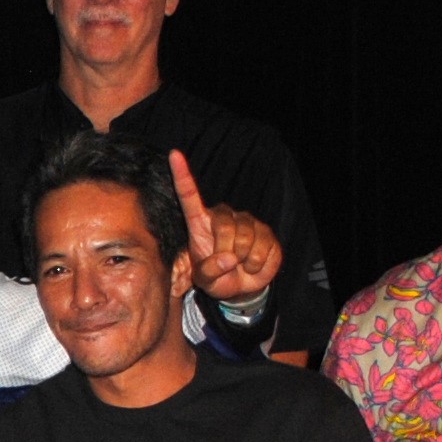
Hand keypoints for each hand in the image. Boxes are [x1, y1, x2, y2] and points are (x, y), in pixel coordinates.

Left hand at [167, 151, 280, 303]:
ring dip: (242, 260)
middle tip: (227, 264)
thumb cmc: (217, 277)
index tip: (174, 155)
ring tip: (239, 263)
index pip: (189, 195)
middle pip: (224, 227)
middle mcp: (223, 216)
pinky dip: (257, 265)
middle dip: (225, 252)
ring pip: (245, 239)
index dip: (182, 176)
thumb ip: (208, 271)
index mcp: (200, 222)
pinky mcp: (267, 232)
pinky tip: (253, 264)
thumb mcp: (205, 280)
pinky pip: (263, 249)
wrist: (243, 286)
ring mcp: (246, 221)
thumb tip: (229, 258)